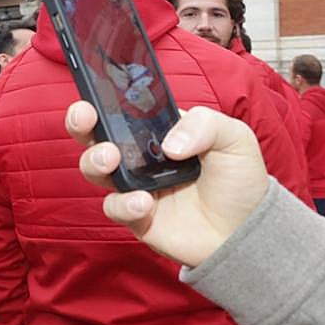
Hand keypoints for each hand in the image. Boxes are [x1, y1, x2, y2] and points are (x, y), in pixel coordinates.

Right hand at [65, 101, 269, 266]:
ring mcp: (133, 185)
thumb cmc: (239, 181)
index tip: (94, 92)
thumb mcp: (234, 138)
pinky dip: (123, 204)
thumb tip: (170, 144)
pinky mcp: (134, 216)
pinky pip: (114, 206)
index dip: (102, 98)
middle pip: (94, 134)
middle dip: (79, 121)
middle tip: (86, 117)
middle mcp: (138, 156)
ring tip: (111, 159)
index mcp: (157, 131)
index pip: (122, 108)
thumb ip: (205, 125)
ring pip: (93, 168)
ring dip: (94, 160)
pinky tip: (145, 203)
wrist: (246, 232)